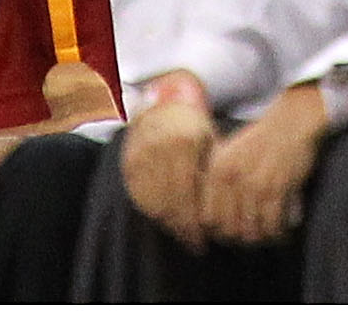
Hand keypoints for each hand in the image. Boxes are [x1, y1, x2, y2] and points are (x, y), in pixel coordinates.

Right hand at [117, 89, 217, 239]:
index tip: (204, 237)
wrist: (160, 105)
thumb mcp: (208, 138)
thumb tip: (219, 210)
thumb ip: (211, 170)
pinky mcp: (128, 167)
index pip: (187, 193)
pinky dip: (155, 214)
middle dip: (185, 227)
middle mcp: (157, 150)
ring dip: (171, 224)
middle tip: (196, 243)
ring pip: (155, 204)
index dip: (196, 220)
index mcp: (183, 142)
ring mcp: (139, 159)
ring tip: (185, 235)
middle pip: (171, 203)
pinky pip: (141, 199)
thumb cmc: (192, 125)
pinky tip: (169, 221)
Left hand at [198, 83, 326, 247]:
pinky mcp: (277, 188)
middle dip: (239, 239)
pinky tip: (281, 231)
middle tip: (250, 235)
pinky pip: (272, 225)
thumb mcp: (228, 153)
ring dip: (260, 239)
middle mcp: (232, 179)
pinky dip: (277, 234)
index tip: (228, 233)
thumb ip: (213, 180)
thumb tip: (206, 217)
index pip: (207, 219)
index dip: (216, 232)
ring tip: (266, 236)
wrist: (292, 123)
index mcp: (216, 170)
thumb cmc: (260, 140)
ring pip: (251, 232)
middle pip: (228, 230)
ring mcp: (255, 185)